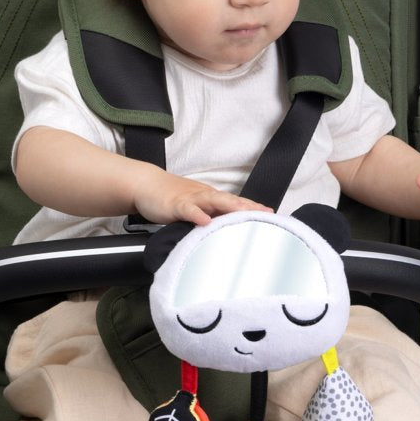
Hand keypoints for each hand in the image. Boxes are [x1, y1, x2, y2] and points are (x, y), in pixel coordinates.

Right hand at [132, 166, 271, 225]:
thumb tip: (225, 235)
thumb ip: (209, 219)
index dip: (253, 209)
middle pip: (231, 201)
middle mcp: (205, 197)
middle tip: (266, 216)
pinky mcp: (175, 204)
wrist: (147, 185)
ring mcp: (191, 199)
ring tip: (245, 215)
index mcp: (211, 199)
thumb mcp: (194, 209)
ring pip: (214, 202)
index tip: (272, 216)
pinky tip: (205, 221)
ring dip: (230, 208)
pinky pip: (188, 209)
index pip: (236, 204)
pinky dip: (197, 214)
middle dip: (249, 208)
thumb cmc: (171, 199)